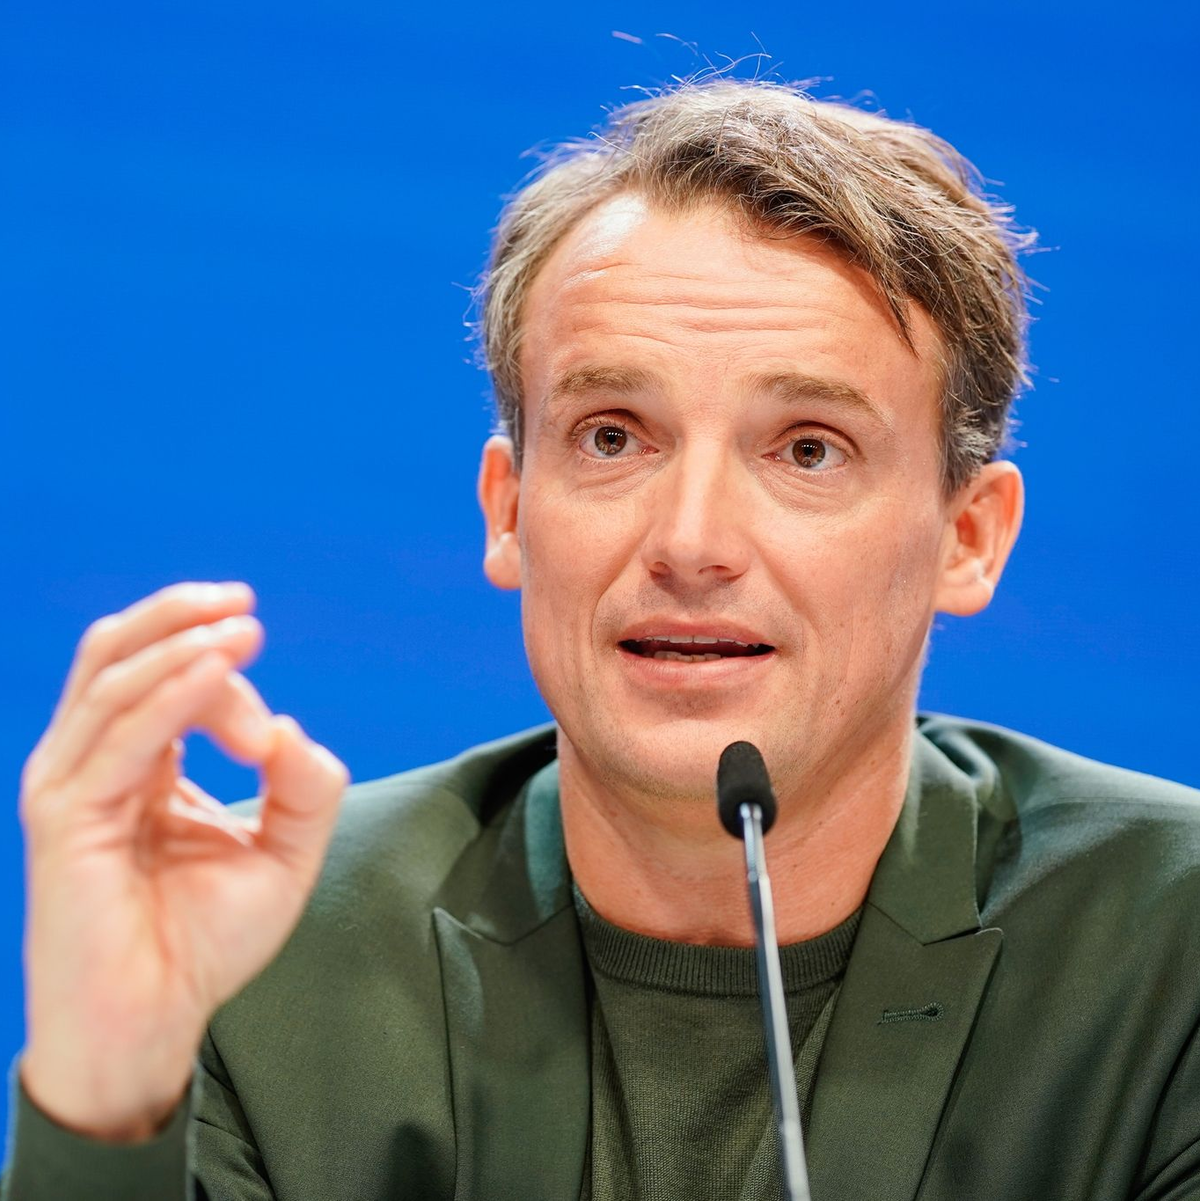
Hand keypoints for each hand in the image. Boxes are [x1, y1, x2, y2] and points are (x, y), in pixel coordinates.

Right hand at [17, 581, 348, 1141]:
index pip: (168, 681)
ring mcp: (71, 786)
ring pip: (111, 677)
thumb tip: (293, 727)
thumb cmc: (204, 942)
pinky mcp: (65, 819)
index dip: (225, 679)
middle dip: (180, 614)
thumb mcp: (281, 854)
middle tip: (244, 603)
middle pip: (118, 652)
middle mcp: (95, 763)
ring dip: (179, 642)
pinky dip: (171, 694)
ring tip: (241, 627)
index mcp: (137, 763)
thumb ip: (302, 790)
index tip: (272, 742)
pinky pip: (120, 735)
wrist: (154, 1022)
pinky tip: (217, 671)